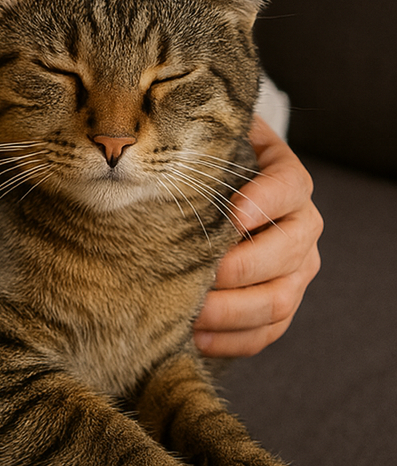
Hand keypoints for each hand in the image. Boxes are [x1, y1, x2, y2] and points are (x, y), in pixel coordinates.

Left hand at [194, 116, 322, 357]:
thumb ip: (201, 138)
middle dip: (238, 269)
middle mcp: (301, 226)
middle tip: (196, 274)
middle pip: (287, 253)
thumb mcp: (211, 145)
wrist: (222, 194)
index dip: (265, 201)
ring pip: (279, 300)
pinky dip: (233, 340)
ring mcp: (297, 269)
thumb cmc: (209, 167)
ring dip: (232, 311)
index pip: (289, 187)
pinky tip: (196, 337)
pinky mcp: (282, 302)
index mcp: (288, 182)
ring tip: (190, 314)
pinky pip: (268, 331)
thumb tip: (164, 125)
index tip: (232, 214)